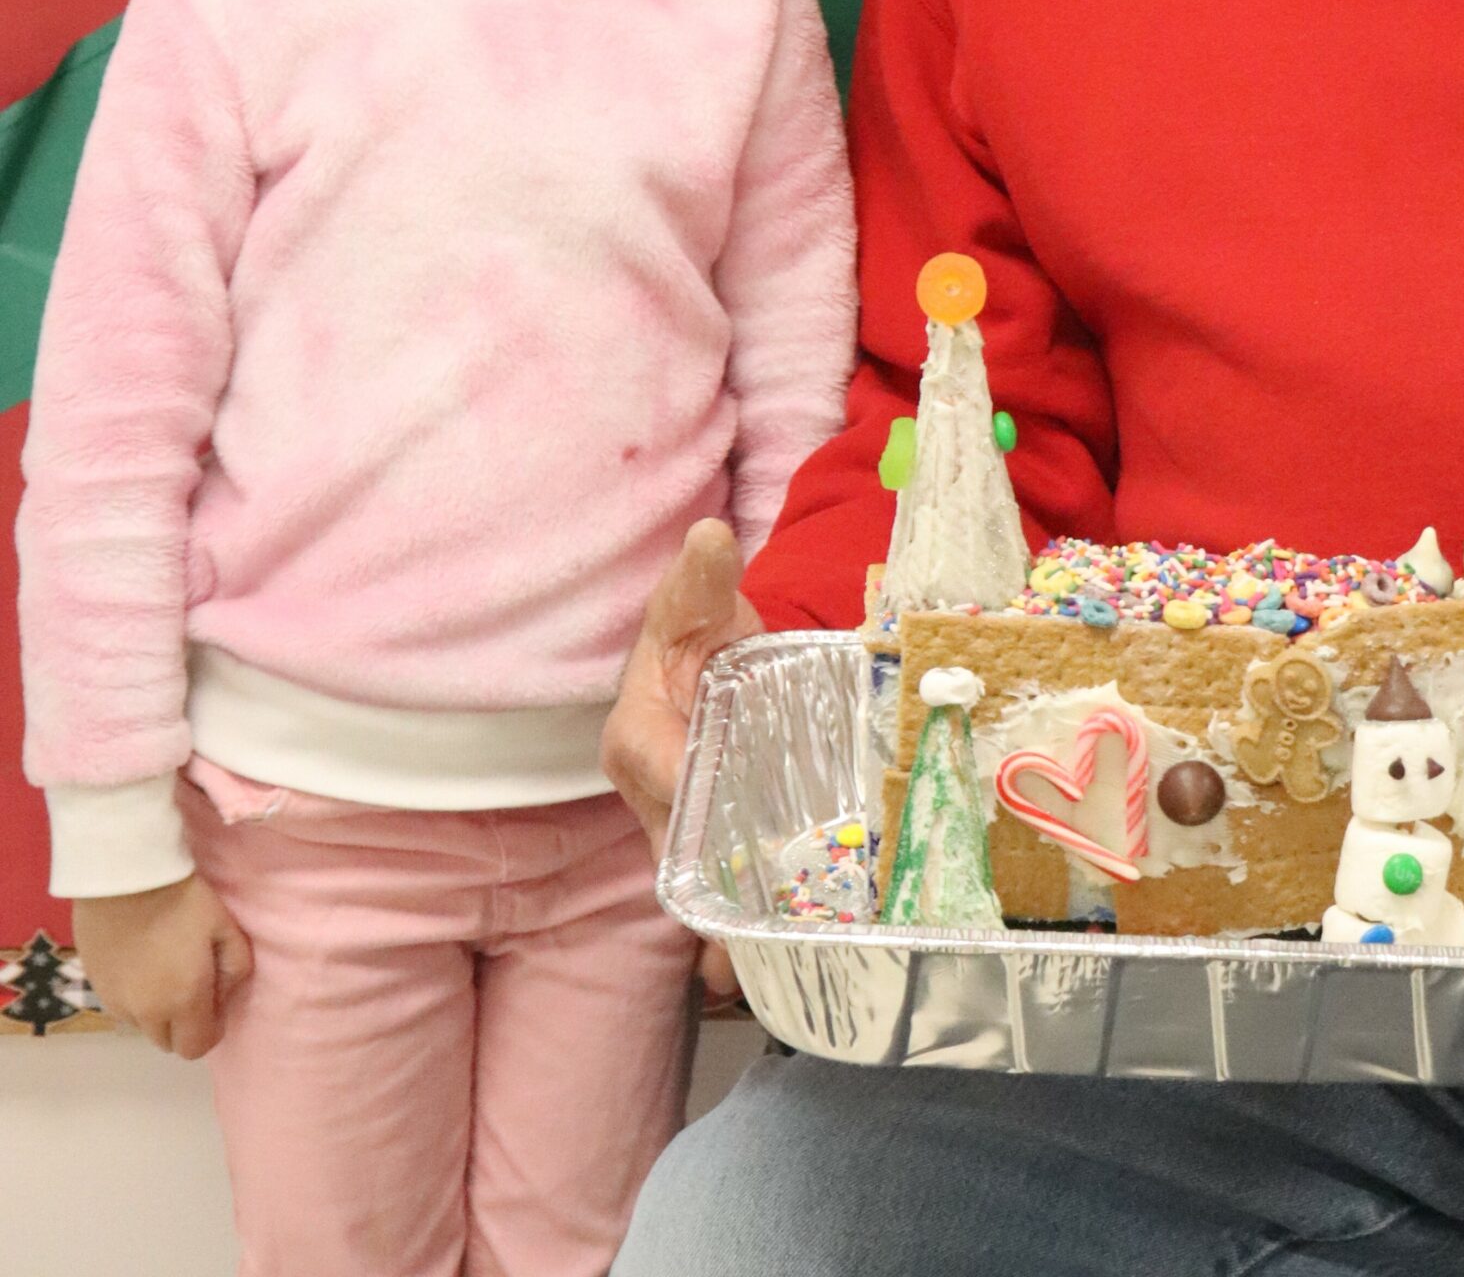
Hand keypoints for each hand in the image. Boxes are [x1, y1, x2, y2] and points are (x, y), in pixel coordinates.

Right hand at [72, 874, 251, 1058]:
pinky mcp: (95, 986)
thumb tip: (226, 993)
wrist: (124, 879)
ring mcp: (115, 1002)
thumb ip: (235, 967)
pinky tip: (141, 962)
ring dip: (157, 1012)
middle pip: (167, 1042)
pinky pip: (121, 1007)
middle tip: (192, 986)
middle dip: (183, 1025)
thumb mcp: (224, 927)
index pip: (196, 1048)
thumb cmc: (183, 901)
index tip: (215, 1004)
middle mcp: (145, 1013)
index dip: (210, 1032)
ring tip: (164, 970)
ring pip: (142, 1026)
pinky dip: (134, 997)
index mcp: (183, 1001)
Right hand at [602, 517, 764, 1000]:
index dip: (696, 793)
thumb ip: (703, 578)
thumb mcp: (696, 603)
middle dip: (725, 884)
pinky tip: (767, 972)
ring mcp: (679, 831)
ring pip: (704, 888)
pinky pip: (724, 901)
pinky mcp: (712, 851)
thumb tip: (711, 536)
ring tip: (781, 951)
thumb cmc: (696, 632)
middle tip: (782, 905)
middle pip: (684, 851)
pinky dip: (741, 940)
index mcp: (636, 740)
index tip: (740, 810)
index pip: (662, 773)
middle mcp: (652, 798)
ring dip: (737, 924)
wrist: (710, 662)